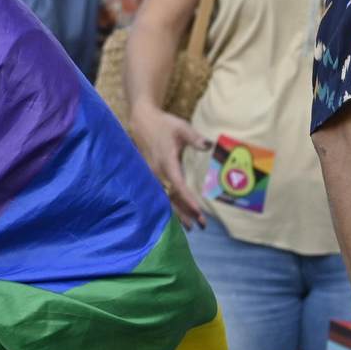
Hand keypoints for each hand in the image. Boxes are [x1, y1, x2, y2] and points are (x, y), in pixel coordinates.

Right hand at [129, 100, 209, 228]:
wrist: (142, 122)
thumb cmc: (163, 124)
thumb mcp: (181, 127)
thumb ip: (195, 138)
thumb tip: (208, 145)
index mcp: (166, 162)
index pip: (178, 186)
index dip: (188, 200)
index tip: (199, 212)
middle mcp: (157, 172)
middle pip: (172, 198)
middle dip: (186, 213)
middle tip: (201, 225)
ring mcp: (152, 175)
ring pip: (165, 199)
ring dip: (178, 213)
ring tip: (190, 227)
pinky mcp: (150, 176)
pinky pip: (160, 194)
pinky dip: (169, 206)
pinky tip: (176, 215)